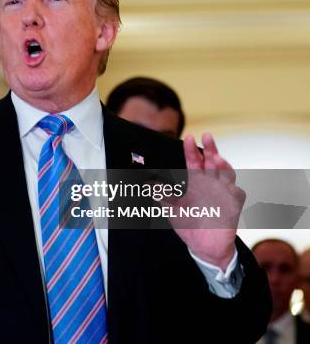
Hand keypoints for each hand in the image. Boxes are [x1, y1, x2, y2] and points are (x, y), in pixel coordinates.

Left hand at [166, 133, 245, 270]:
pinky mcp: (234, 205)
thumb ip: (162, 195)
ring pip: (227, 173)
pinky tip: (227, 185)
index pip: (194, 162)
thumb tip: (148, 184)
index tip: (188, 138)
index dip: (191, 150)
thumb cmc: (189, 226)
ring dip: (223, 165)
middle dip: (210, 149)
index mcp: (197, 182)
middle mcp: (211, 184)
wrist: (204, 247)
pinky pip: (236, 192)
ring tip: (216, 158)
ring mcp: (224, 193)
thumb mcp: (172, 209)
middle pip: (212, 162)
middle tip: (206, 137)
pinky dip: (232, 187)